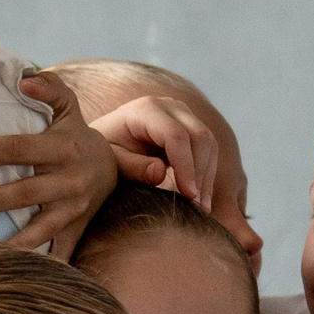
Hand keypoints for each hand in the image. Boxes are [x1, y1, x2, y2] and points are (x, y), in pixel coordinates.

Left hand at [0, 74, 119, 254]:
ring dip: (11, 238)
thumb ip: (50, 88)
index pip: (21, 148)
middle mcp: (71, 180)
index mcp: (64, 148)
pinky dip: (37, 261)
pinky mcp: (75, 229)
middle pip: (28, 192)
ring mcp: (74, 209)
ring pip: (41, 227)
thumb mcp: (69, 107)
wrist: (114, 167)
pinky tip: (7, 267)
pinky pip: (56, 249)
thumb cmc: (76, 134)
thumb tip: (23, 80)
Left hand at [88, 95, 220, 208]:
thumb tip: (159, 173)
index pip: (176, 136)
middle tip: (197, 206)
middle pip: (199, 136)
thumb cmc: (105, 152)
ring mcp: (182, 114)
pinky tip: (202, 197)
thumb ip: (132, 167)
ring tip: (201, 207)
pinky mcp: (189, 126)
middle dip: (200, 173)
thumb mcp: (111, 162)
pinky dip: (207, 173)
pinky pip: (207, 149)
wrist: (107, 138)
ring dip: (207, 176)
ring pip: (208, 143)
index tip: (188, 195)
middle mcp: (169, 106)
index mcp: (146, 109)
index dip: (185, 166)